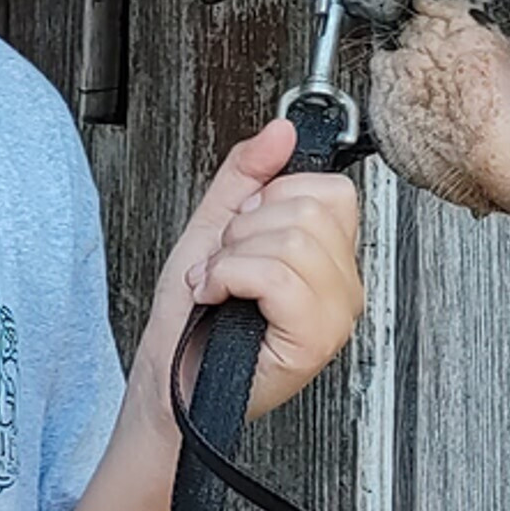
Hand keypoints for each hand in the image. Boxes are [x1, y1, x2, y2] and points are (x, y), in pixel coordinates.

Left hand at [151, 119, 365, 419]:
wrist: (167, 380)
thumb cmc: (190, 318)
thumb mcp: (215, 225)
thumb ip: (248, 172)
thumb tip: (282, 130)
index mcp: (329, 259)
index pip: (332, 191)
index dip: (273, 200)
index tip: (243, 232)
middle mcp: (342, 287)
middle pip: (309, 210)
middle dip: (245, 229)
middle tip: (226, 265)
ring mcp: (333, 316)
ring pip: (292, 240)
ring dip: (232, 258)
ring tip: (221, 285)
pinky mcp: (312, 341)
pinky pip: (277, 276)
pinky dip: (230, 278)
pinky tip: (219, 299)